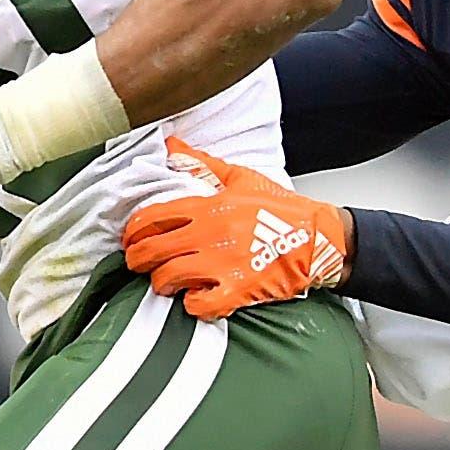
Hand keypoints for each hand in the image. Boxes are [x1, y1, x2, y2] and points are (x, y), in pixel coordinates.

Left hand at [122, 144, 349, 319]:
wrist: (318, 236)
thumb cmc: (280, 208)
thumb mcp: (240, 178)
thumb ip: (201, 164)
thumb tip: (170, 144)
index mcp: (207, 206)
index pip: (151, 218)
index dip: (132, 232)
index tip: (131, 239)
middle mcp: (209, 234)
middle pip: (151, 252)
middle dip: (138, 260)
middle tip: (141, 264)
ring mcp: (221, 264)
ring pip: (167, 279)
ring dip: (162, 284)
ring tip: (168, 283)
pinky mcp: (237, 290)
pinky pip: (198, 305)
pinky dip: (193, 305)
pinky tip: (198, 299)